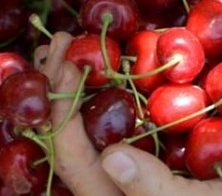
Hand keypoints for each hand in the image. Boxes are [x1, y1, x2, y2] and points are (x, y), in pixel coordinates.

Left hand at [36, 34, 221, 195]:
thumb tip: (109, 156)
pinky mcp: (164, 146)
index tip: (67, 57)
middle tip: (59, 40)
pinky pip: (125, 112)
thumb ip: (158, 190)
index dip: (61, 106)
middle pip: (73, 134)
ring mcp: (143, 160)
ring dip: (81, 80)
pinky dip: (114, 80)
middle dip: (58, 85)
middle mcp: (124, 181)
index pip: (73, 156)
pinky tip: (118, 50)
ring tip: (73, 41)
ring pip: (95, 120)